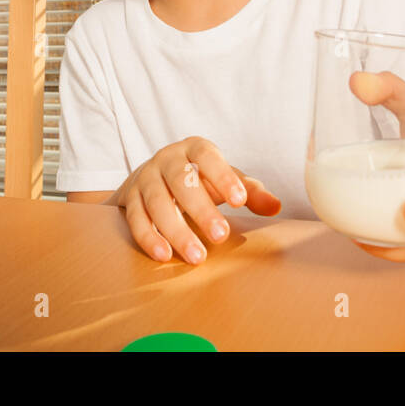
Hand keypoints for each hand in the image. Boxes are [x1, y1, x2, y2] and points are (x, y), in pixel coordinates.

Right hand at [113, 137, 281, 264]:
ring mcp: (145, 178)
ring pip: (157, 203)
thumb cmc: (198, 179)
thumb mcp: (224, 180)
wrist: (152, 178)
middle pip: (181, 181)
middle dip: (201, 210)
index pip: (207, 156)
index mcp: (193, 149)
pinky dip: (149, 238)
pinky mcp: (129, 199)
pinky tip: (165, 255)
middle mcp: (166, 159)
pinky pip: (136, 219)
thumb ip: (249, 192)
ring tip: (197, 256)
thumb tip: (275, 206)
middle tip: (220, 236)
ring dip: (176, 230)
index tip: (240, 202)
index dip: (223, 177)